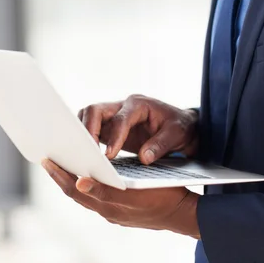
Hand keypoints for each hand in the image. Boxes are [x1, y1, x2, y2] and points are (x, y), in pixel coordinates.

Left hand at [42, 159, 200, 238]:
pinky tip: (86, 175)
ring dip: (72, 181)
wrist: (182, 213)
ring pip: (85, 197)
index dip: (60, 176)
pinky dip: (87, 186)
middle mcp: (108, 211)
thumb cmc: (163, 194)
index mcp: (109, 205)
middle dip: (61, 177)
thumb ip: (105, 188)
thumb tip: (80, 182)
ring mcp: (114, 213)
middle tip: (47, 160)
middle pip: (76, 194)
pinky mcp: (121, 212)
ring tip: (61, 165)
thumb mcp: (136, 188)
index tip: (48, 161)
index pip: (76, 190)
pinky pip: (96, 198)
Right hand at [78, 95, 198, 163]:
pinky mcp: (110, 127)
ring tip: (82, 156)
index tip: (108, 156)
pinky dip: (86, 140)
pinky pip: (92, 129)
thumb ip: (161, 145)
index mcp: (138, 104)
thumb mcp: (177, 134)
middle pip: (95, 110)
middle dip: (88, 130)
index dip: (114, 137)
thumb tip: (144, 158)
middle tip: (86, 153)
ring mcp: (114, 116)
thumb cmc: (179, 127)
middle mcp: (123, 106)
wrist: (181, 126)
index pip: (120, 118)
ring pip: (89, 117)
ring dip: (83, 134)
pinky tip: (85, 157)